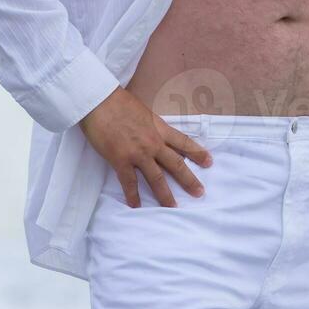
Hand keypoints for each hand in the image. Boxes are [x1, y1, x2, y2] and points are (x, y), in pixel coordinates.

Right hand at [78, 87, 211, 207]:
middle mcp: (153, 142)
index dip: (197, 152)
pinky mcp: (121, 160)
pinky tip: (136, 206)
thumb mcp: (143, 112)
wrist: (99, 101)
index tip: (209, 161)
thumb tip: (154, 134)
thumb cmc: (118, 102)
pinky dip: (133, 195)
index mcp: (159, 128)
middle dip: (189, 179)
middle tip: (200, 192)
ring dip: (165, 195)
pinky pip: (130, 182)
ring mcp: (138, 153)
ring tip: (173, 207)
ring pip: (156, 178)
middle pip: (175, 164)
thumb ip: (151, 126)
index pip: (183, 142)